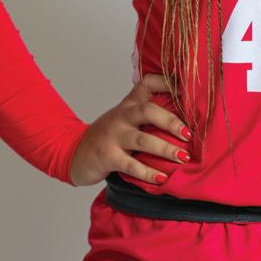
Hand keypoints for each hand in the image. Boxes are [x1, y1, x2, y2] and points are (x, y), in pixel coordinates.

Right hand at [69, 74, 192, 186]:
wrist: (72, 152)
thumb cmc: (106, 137)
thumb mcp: (123, 119)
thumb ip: (145, 115)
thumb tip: (183, 121)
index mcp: (128, 105)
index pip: (146, 84)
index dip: (166, 82)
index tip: (187, 89)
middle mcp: (121, 117)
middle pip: (148, 110)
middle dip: (171, 121)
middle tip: (188, 134)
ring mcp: (113, 136)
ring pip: (143, 140)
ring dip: (166, 149)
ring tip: (183, 157)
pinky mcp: (107, 156)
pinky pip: (131, 165)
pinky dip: (148, 173)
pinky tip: (161, 178)